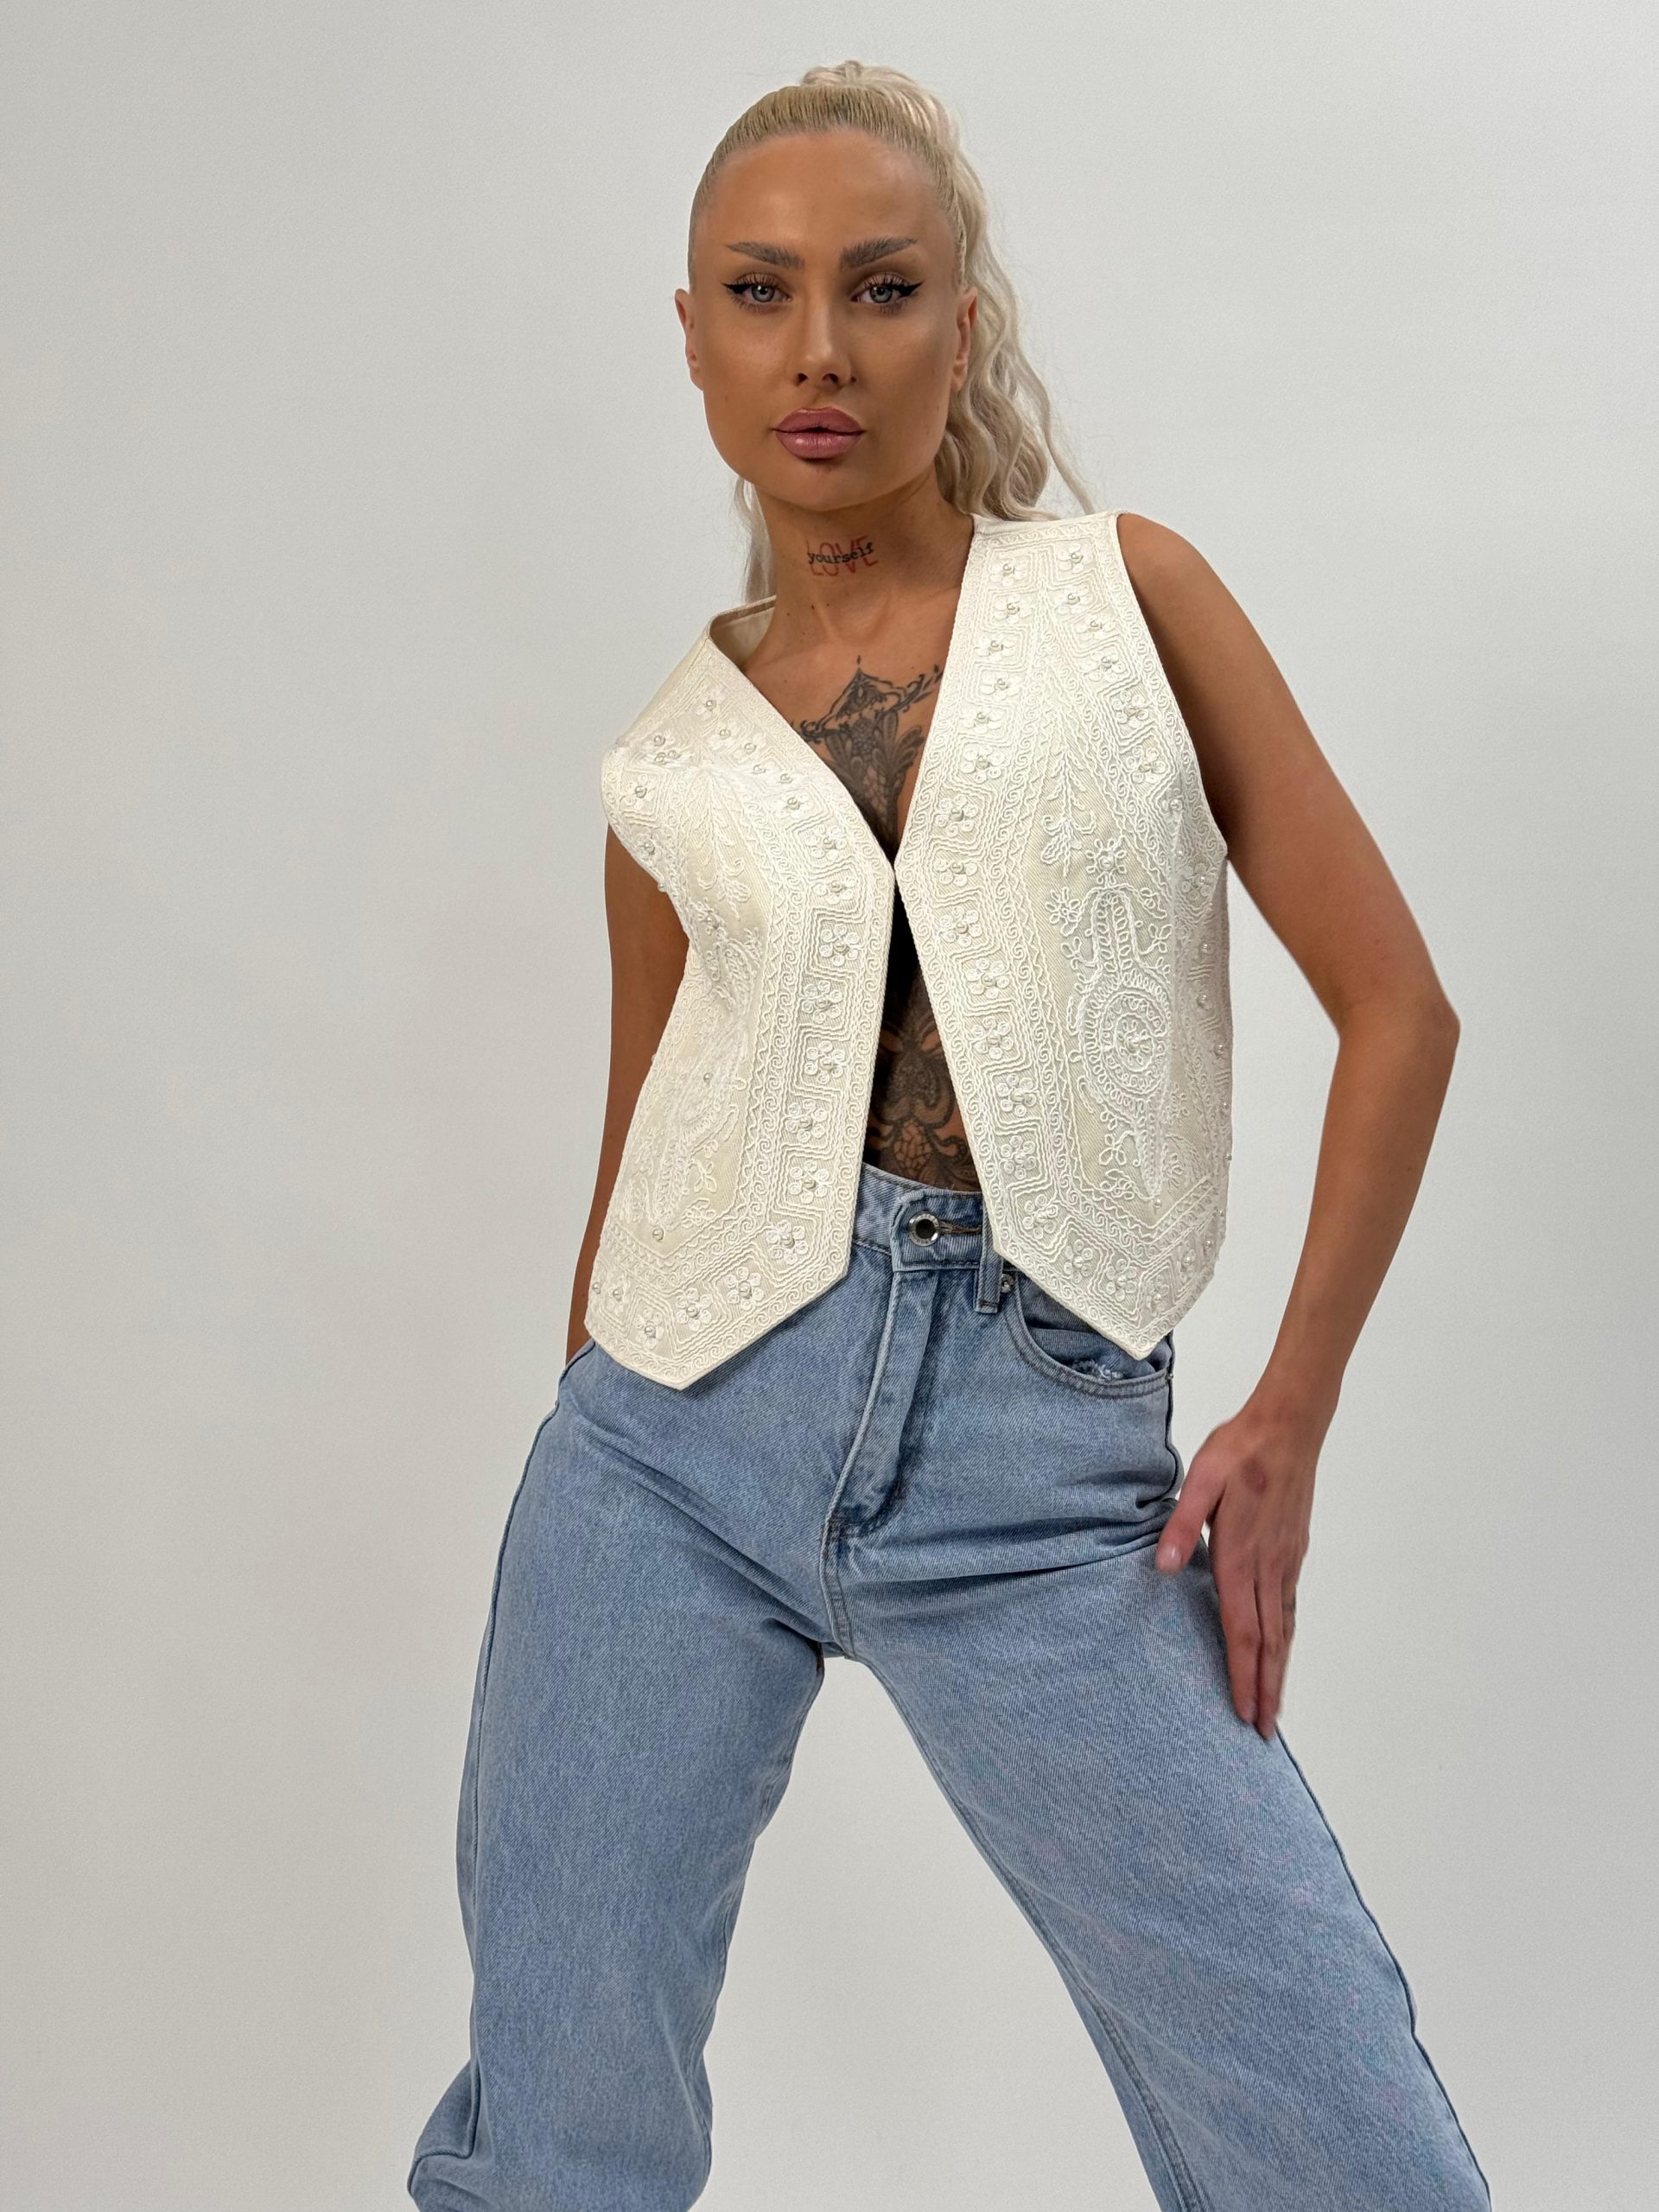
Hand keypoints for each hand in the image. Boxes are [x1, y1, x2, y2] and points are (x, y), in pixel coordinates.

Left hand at [1154, 1388, 1327, 1739]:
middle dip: (1266, 1690)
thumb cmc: (1239, 1451)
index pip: (1242, 1629)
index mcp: (1240, 1554)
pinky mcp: (1294, 1551)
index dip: (1243, 1675)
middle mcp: (1268, 1566)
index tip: (1244, 1712)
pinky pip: (1290, 1606)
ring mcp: (1286, 1561)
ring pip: (1284, 1628)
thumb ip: (1180, 1527)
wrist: (1289, 1426)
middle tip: (1264, 1733)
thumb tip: (1162, 1569)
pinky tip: (1281, 1649)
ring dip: (1280, 1671)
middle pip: (1269, 1642)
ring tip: (1275, 1707)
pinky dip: (1286, 1639)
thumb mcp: (1200, 1480)